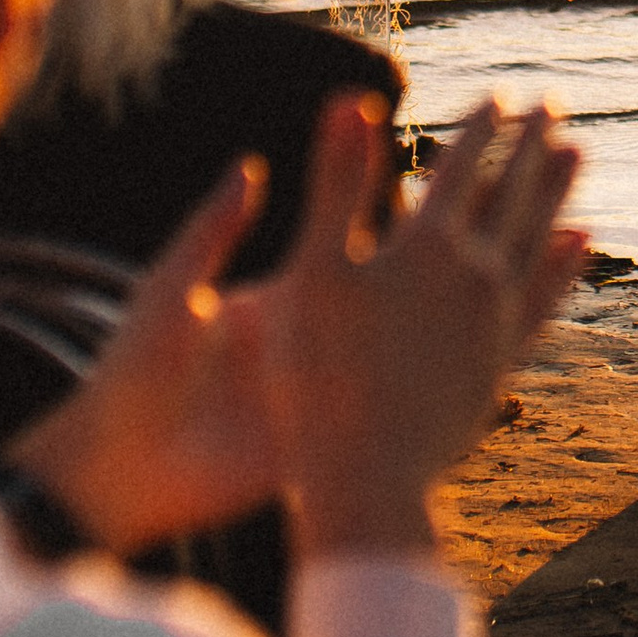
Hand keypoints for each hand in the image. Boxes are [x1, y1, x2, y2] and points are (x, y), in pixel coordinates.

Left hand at [13, 95, 586, 563]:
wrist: (117, 471)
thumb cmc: (134, 372)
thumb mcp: (174, 290)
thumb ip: (214, 229)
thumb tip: (253, 165)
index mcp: (283, 298)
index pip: (353, 244)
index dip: (395, 213)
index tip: (447, 172)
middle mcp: (317, 343)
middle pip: (395, 298)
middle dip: (453, 262)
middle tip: (520, 215)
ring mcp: (327, 395)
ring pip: (406, 358)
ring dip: (461, 328)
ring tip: (519, 300)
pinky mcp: (325, 443)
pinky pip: (391, 421)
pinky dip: (437, 403)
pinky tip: (492, 387)